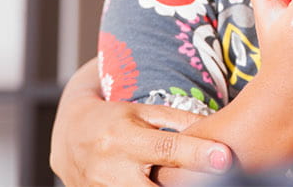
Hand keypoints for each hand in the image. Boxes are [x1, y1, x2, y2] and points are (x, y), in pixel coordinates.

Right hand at [50, 58, 234, 185]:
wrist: (68, 138)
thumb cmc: (112, 120)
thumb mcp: (140, 112)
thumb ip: (176, 119)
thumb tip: (216, 124)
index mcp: (123, 138)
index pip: (166, 148)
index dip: (197, 154)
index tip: (225, 156)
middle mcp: (112, 168)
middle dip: (187, 184)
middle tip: (215, 179)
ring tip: (194, 182)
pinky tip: (161, 186)